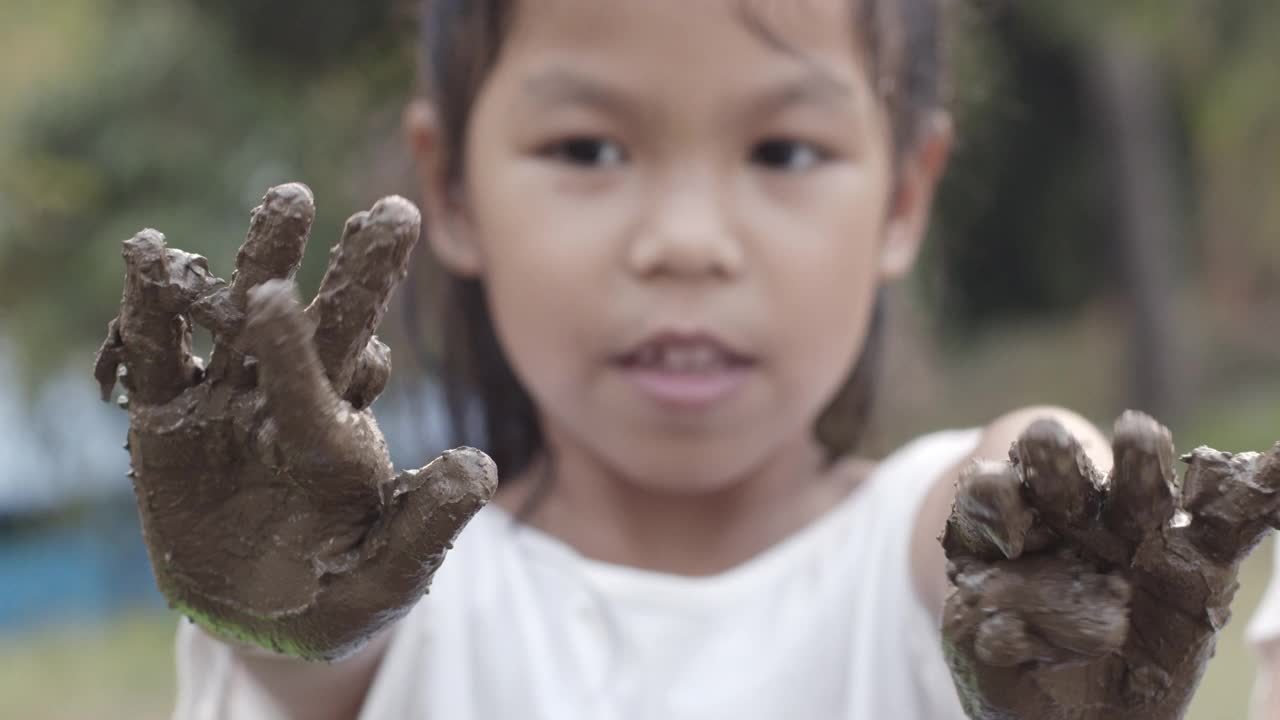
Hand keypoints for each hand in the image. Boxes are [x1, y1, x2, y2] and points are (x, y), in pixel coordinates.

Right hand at [93, 183, 495, 661]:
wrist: (256, 623)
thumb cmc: (336, 595)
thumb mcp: (388, 574)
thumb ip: (427, 526)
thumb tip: (478, 466)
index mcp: (339, 434)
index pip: (347, 370)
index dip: (359, 318)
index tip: (381, 278)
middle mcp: (287, 406)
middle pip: (322, 329)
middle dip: (353, 273)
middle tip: (393, 214)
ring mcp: (225, 411)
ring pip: (239, 326)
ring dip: (262, 263)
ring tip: (291, 202)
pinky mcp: (165, 426)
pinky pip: (156, 361)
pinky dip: (149, 312)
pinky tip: (149, 253)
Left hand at [942, 411, 1279, 718]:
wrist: (1079, 706)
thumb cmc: (1014, 668)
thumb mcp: (988, 654)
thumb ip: (992, 638)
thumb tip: (999, 630)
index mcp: (1010, 536)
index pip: (995, 507)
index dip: (993, 498)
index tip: (992, 485)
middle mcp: (1072, 522)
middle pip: (1061, 482)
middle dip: (1051, 461)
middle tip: (1044, 437)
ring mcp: (1136, 535)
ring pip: (1137, 492)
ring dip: (1136, 461)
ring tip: (1136, 433)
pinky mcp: (1200, 559)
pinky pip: (1230, 521)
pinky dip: (1256, 491)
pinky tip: (1271, 466)